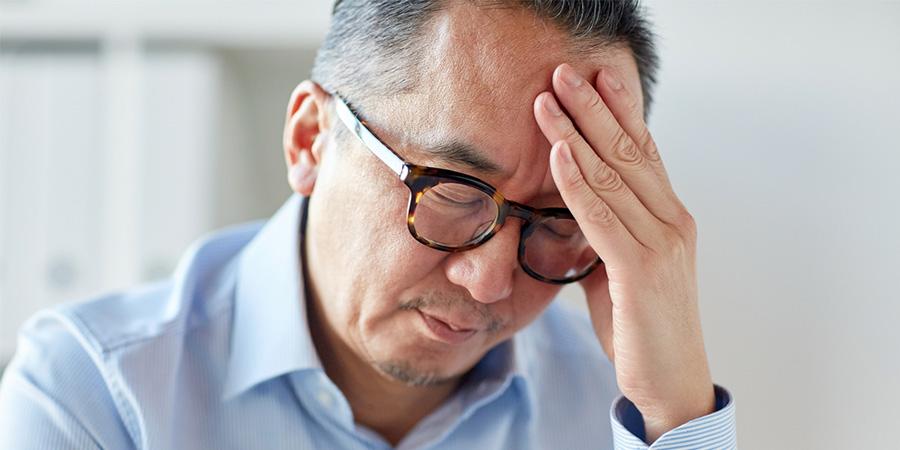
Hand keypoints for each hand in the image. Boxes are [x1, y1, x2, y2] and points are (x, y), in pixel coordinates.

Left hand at [533, 63, 714, 442]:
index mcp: (672, 218)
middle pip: (629, 152)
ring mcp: (661, 244)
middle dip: (594, 108)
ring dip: (577, 133)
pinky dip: (577, 181)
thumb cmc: (643, 326)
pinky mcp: (641, 270)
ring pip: (613, 176)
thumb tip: (577, 205)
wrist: (670, 382)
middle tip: (565, 73)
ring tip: (549, 101)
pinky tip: (559, 153)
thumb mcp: (624, 268)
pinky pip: (602, 216)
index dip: (620, 112)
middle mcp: (673, 222)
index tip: (597, 78)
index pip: (645, 152)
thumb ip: (608, 232)